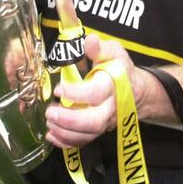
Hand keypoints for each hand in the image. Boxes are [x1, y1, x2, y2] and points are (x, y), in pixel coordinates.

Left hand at [45, 34, 142, 148]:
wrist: (134, 91)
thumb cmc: (119, 69)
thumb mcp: (113, 52)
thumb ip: (100, 48)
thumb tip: (89, 41)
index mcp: (113, 85)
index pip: (96, 93)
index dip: (76, 93)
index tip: (59, 89)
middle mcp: (110, 108)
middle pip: (93, 121)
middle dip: (69, 120)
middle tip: (50, 112)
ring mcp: (105, 122)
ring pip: (87, 135)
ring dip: (65, 132)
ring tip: (49, 121)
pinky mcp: (98, 130)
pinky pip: (84, 142)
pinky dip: (66, 142)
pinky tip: (51, 135)